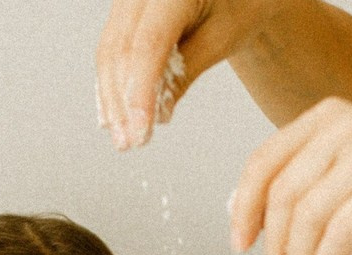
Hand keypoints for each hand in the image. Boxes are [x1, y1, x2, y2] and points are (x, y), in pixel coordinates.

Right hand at [96, 0, 266, 148]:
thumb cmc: (241, 0)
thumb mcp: (223, 37)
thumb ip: (186, 71)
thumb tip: (158, 114)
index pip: (148, 45)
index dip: (140, 93)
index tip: (141, 131)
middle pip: (121, 49)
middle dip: (122, 103)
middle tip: (128, 143)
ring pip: (110, 50)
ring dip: (113, 98)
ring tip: (123, 137)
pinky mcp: (126, 10)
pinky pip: (112, 47)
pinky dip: (113, 83)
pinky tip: (116, 113)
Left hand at [230, 96, 351, 254]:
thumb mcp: (347, 171)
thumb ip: (301, 181)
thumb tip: (239, 208)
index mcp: (328, 117)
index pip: (265, 162)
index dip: (245, 208)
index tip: (240, 244)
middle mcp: (347, 125)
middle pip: (283, 193)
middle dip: (272, 242)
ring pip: (308, 216)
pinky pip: (340, 233)